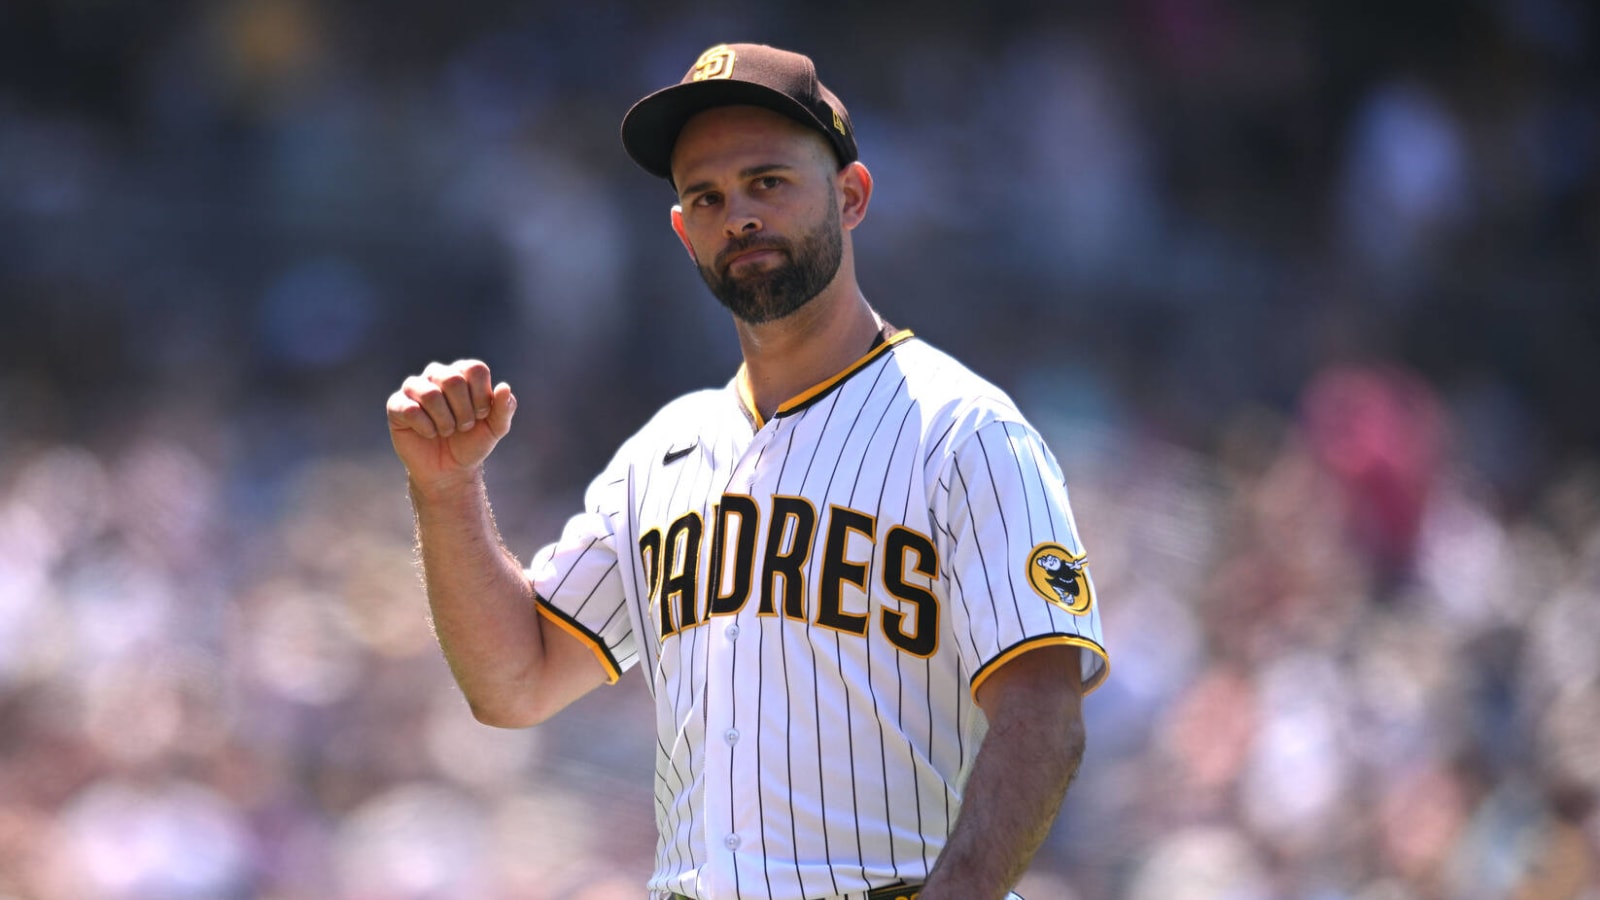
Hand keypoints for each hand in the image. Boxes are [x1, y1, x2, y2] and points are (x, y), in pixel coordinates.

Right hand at [386, 360, 515, 491]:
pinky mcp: (396, 405)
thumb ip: (505, 408)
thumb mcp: (495, 428)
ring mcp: (414, 388)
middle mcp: (437, 374)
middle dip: (463, 411)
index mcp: (462, 373)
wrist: (449, 470)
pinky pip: (411, 410)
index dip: (481, 396)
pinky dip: (426, 428)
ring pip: (431, 394)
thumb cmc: (471, 443)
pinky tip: (429, 434)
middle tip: (464, 426)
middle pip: (453, 380)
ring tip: (447, 431)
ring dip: (445, 421)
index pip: (475, 369)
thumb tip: (504, 387)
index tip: (481, 416)